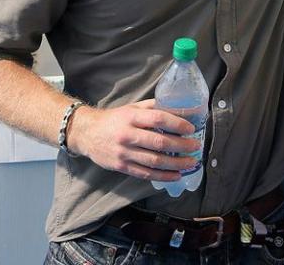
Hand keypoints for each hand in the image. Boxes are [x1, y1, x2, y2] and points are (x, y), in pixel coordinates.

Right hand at [70, 99, 200, 179]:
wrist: (87, 133)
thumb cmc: (115, 119)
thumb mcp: (133, 108)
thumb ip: (155, 108)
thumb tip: (182, 109)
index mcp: (131, 117)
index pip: (158, 119)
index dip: (177, 124)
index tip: (191, 129)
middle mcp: (127, 135)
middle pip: (158, 142)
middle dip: (181, 146)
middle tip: (196, 147)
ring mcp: (124, 153)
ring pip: (154, 161)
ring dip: (176, 163)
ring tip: (191, 162)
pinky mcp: (121, 167)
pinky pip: (145, 173)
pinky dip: (163, 176)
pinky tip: (176, 175)